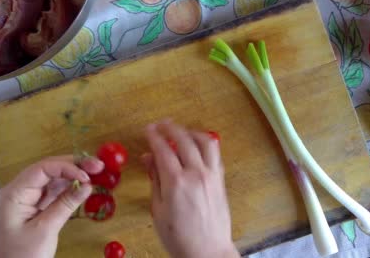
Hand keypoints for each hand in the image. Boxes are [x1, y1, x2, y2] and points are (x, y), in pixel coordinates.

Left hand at [0, 156, 103, 257]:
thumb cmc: (21, 257)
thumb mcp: (45, 230)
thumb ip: (66, 204)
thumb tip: (87, 185)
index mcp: (14, 193)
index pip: (42, 169)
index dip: (67, 167)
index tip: (87, 176)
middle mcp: (20, 192)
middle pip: (48, 170)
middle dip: (73, 166)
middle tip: (97, 166)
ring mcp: (27, 200)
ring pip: (52, 179)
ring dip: (73, 175)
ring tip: (94, 172)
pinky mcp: (35, 208)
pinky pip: (53, 192)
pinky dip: (69, 189)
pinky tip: (83, 186)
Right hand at [141, 121, 239, 257]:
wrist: (207, 251)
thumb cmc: (178, 236)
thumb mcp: (158, 210)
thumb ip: (155, 179)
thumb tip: (148, 157)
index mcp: (176, 182)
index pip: (163, 149)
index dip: (154, 136)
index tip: (147, 129)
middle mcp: (196, 174)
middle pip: (184, 140)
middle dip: (171, 128)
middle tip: (161, 124)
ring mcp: (212, 176)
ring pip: (205, 142)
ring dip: (191, 132)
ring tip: (181, 130)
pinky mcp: (221, 180)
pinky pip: (215, 154)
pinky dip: (205, 144)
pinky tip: (196, 146)